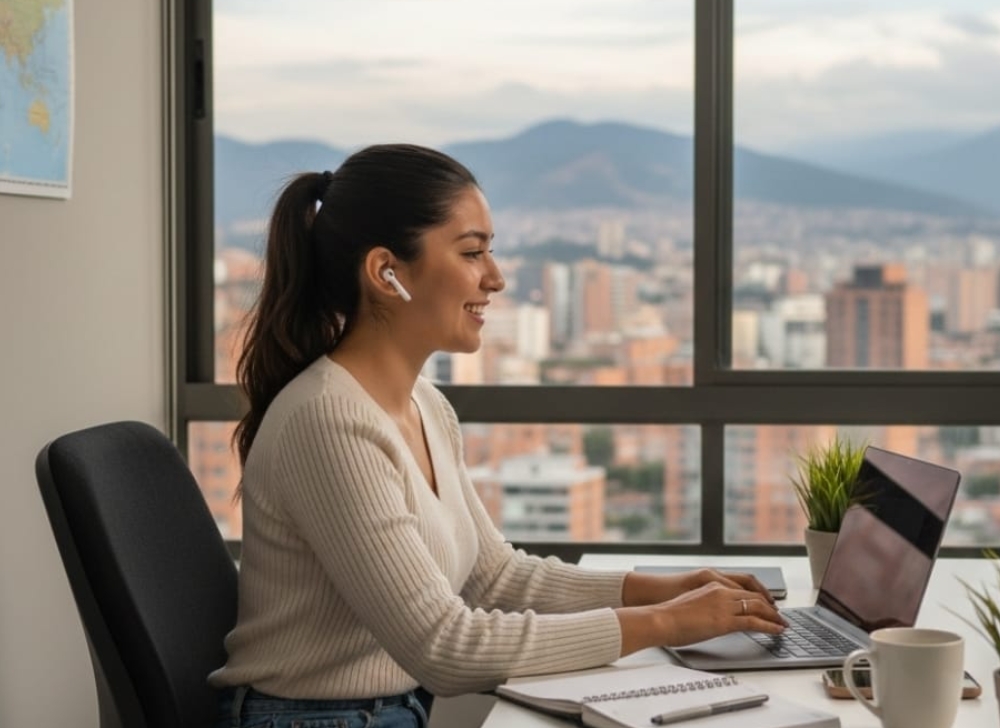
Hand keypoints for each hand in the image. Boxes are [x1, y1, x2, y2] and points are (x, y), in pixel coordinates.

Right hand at [616, 581, 786, 655]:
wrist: (660, 618)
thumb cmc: (669, 613)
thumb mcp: (693, 602)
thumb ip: (708, 604)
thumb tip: (715, 615)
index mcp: (712, 583)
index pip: (744, 586)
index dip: (759, 595)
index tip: (767, 603)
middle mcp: (721, 590)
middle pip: (754, 595)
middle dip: (770, 606)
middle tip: (780, 616)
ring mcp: (724, 605)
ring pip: (758, 607)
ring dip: (774, 617)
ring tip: (783, 625)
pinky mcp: (725, 621)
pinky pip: (754, 622)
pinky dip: (769, 626)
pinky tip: (777, 631)